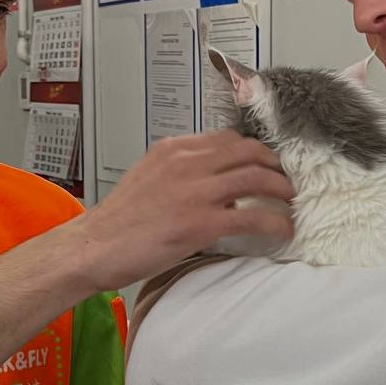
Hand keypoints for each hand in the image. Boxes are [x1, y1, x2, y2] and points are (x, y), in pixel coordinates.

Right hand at [69, 130, 294, 292]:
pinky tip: (283, 230)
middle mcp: (187, 163)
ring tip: (291, 201)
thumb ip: (181, 173)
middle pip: (248, 151)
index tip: (265, 162)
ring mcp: (196, 192)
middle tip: (285, 180)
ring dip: (281, 189)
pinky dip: (274, 222)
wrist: (94, 246)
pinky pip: (252, 217)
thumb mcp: (148, 178)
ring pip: (256, 178)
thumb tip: (216, 187)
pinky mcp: (201, 222)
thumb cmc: (119, 221)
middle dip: (274, 164)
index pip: (226, 138)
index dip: (253, 150)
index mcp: (173, 149)